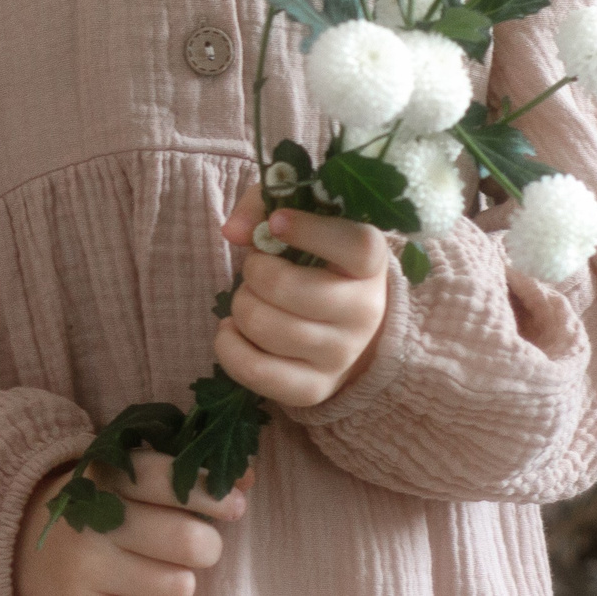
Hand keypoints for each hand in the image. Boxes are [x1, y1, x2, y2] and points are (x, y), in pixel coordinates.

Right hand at [14, 451, 249, 595]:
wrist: (20, 545)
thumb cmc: (96, 509)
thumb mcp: (125, 480)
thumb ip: (183, 473)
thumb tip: (248, 474)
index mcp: (104, 476)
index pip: (166, 477)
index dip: (211, 490)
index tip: (237, 504)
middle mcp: (92, 520)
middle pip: (190, 541)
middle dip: (206, 545)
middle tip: (197, 544)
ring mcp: (84, 568)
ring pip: (179, 585)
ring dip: (179, 581)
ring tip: (156, 570)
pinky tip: (132, 590)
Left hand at [214, 185, 390, 407]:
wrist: (341, 328)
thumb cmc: (312, 263)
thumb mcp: (296, 222)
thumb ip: (262, 207)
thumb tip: (233, 232)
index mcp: (369, 265)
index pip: (357, 246)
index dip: (312, 230)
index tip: (277, 222)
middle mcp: (365, 313)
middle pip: (286, 287)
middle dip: (253, 271)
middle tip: (257, 270)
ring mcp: (342, 356)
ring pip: (263, 325)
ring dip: (240, 304)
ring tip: (252, 299)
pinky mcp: (314, 389)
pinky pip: (255, 371)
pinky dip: (228, 346)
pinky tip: (232, 330)